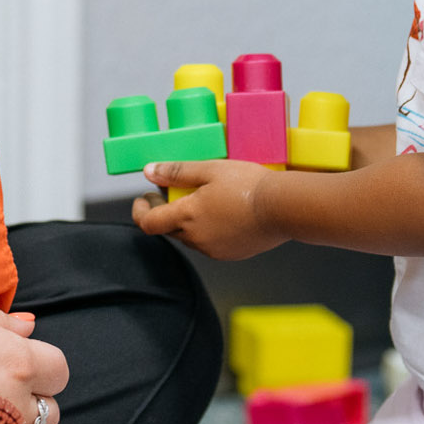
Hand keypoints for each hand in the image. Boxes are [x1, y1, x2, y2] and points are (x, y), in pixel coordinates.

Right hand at [0, 299, 67, 423]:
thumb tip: (28, 329)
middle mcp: (10, 399)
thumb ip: (1, 324)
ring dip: (11, 422)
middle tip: (2, 385)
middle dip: (36, 400)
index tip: (22, 361)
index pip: (59, 370)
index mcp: (15, 360)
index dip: (44, 365)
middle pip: (51, 412)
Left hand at [130, 159, 284, 260]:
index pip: (148, 223)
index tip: (144, 198)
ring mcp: (213, 250)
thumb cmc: (248, 186)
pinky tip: (223, 212)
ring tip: (204, 198)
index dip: (141, 211)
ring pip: (189, 236)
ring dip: (188, 220)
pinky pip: (209, 243)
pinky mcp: (230, 254)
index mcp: (186, 217)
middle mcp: (196, 239)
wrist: (283, 208)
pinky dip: (207, 229)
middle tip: (175, 190)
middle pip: (168, 229)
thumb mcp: (209, 169)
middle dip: (166, 211)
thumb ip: (177, 172)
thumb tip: (150, 172)